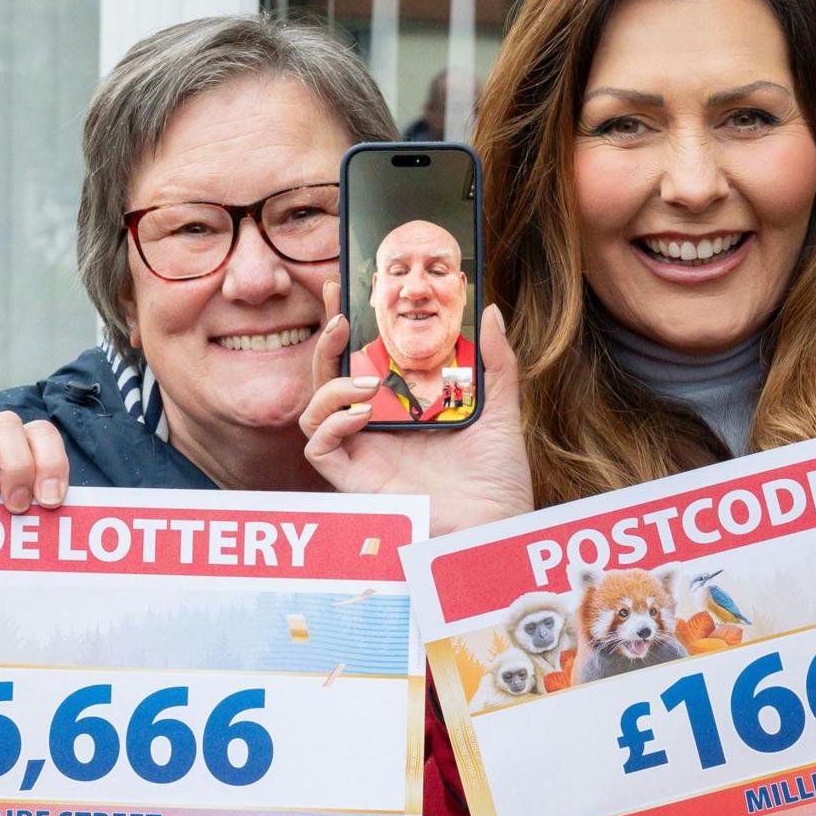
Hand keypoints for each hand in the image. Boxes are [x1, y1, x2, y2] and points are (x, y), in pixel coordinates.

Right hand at [298, 280, 534, 536]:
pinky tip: (359, 413)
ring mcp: (363, 453)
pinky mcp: (356, 481)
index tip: (343, 286)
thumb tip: (489, 311)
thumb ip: (495, 362)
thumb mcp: (500, 410)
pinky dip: (330, 425)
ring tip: (366, 378)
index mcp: (402, 406)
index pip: (363, 357)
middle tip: (342, 313)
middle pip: (330, 376)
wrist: (497, 528)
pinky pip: (320, 448)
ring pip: (314, 410)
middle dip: (325, 342)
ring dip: (330, 385)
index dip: (345, 323)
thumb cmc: (498, 478)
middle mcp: (376, 427)